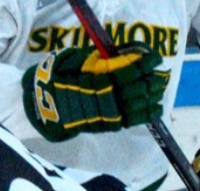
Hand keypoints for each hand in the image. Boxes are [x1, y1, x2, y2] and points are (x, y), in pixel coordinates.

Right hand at [23, 42, 167, 141]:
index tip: (155, 59)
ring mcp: (98, 115)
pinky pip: (125, 122)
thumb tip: (123, 55)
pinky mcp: (100, 126)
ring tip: (160, 92)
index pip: (122, 72)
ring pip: (130, 108)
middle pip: (130, 91)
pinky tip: (156, 110)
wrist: (37, 106)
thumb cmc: (55, 78)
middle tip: (161, 75)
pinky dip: (142, 116)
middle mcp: (96, 99)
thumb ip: (95, 59)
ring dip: (149, 100)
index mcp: (90, 80)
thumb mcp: (71, 61)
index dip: (141, 65)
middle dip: (149, 83)